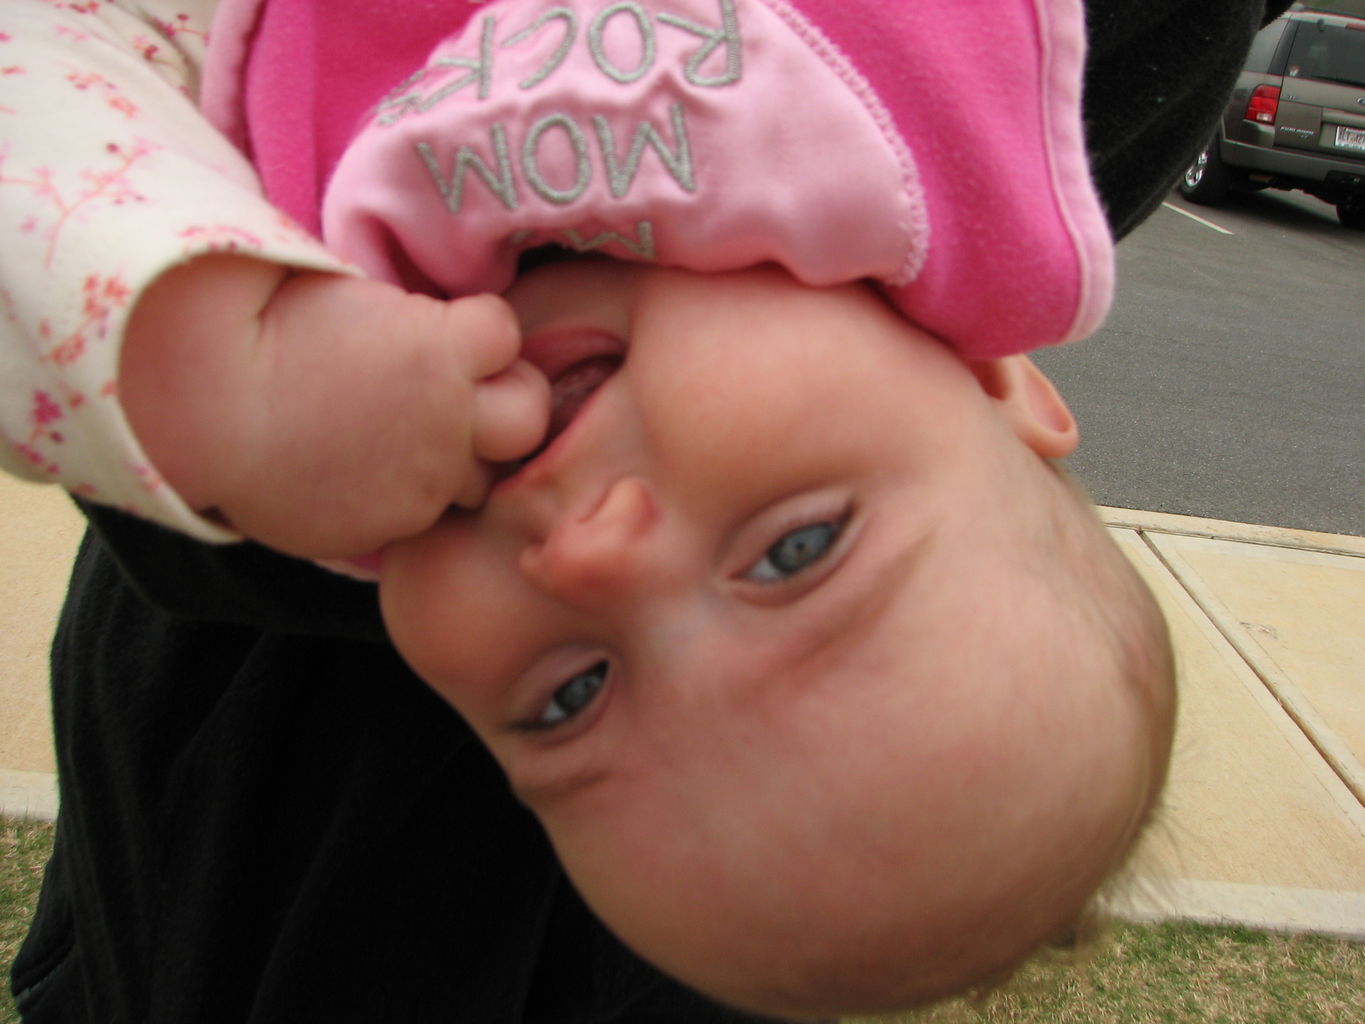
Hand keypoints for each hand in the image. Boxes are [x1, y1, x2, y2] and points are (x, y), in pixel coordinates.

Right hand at [121, 255, 549, 558]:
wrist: (205, 410)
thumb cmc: (265, 333)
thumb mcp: (350, 294)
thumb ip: (414, 318)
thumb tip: (443, 321)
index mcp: (444, 348)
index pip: (506, 331)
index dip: (477, 331)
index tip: (444, 330)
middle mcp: (452, 419)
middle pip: (529, 416)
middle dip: (505, 401)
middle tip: (462, 394)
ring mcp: (429, 480)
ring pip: (482, 477)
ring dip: (460, 458)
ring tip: (408, 441)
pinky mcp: (398, 525)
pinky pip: (427, 513)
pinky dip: (408, 495)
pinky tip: (366, 474)